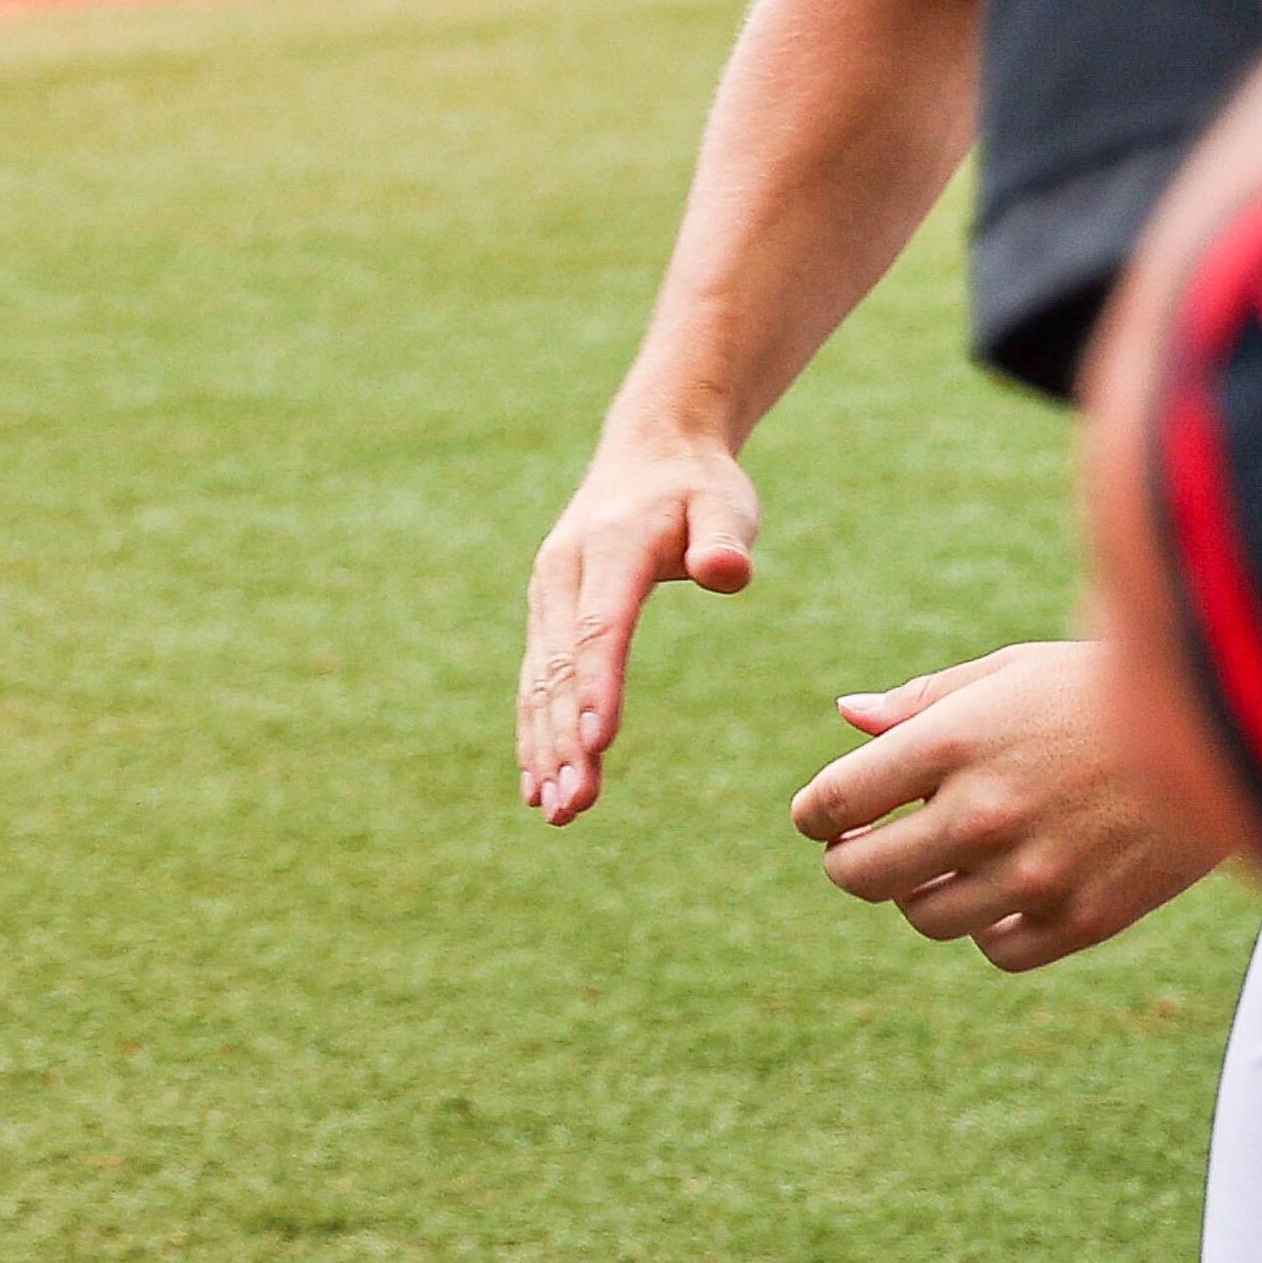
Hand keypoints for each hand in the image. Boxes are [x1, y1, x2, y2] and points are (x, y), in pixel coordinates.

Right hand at [519, 416, 760, 822]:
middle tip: (572, 807)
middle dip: (563, 742)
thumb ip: (724, 538)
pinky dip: (535, 733)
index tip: (597, 744)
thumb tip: (727, 571)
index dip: (595, 688)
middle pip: (558, 670)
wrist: (648, 450)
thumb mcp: (725, 502)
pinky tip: (538, 783)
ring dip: (544, 750)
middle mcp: (562, 578)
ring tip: (556, 812)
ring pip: (538, 684)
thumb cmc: (697, 485)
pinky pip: (535, 683)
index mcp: (607, 551)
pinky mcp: (548, 618)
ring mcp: (547, 599)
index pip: (599, 629)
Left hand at [789, 641, 1231, 969]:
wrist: (1233, 726)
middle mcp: (984, 812)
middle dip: (850, 864)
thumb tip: (848, 716)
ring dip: (920, 895)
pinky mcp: (1088, 915)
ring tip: (943, 867)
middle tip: (862, 852)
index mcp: (952, 743)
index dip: (817, 815)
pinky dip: (989, 929)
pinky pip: (997, 949)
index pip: (836, 802)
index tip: (825, 818)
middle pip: (862, 876)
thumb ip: (923, 701)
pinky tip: (1003, 895)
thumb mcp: (1011, 672)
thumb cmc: (1106, 688)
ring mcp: (1036, 870)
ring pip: (925, 917)